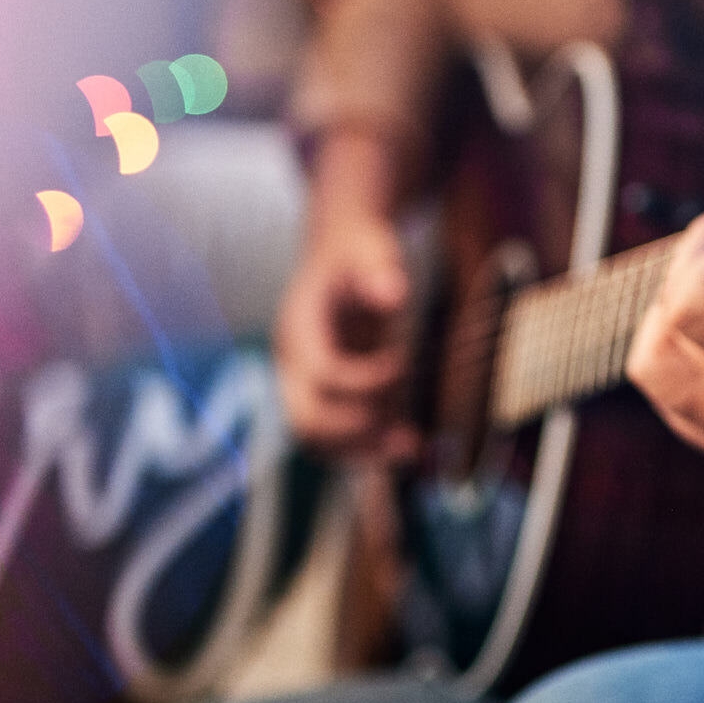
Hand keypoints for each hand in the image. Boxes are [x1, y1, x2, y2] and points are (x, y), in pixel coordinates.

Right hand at [276, 210, 417, 458]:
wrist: (340, 253)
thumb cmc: (358, 252)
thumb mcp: (370, 252)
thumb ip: (378, 271)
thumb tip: (393, 293)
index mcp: (298, 330)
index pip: (324, 375)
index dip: (367, 381)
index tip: (404, 363)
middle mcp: (292, 364)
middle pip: (306, 420)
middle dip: (357, 432)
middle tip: (407, 435)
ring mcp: (302, 384)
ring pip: (317, 439)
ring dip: (361, 450)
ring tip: (411, 447)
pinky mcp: (321, 396)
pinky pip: (332, 438)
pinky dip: (364, 448)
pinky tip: (406, 443)